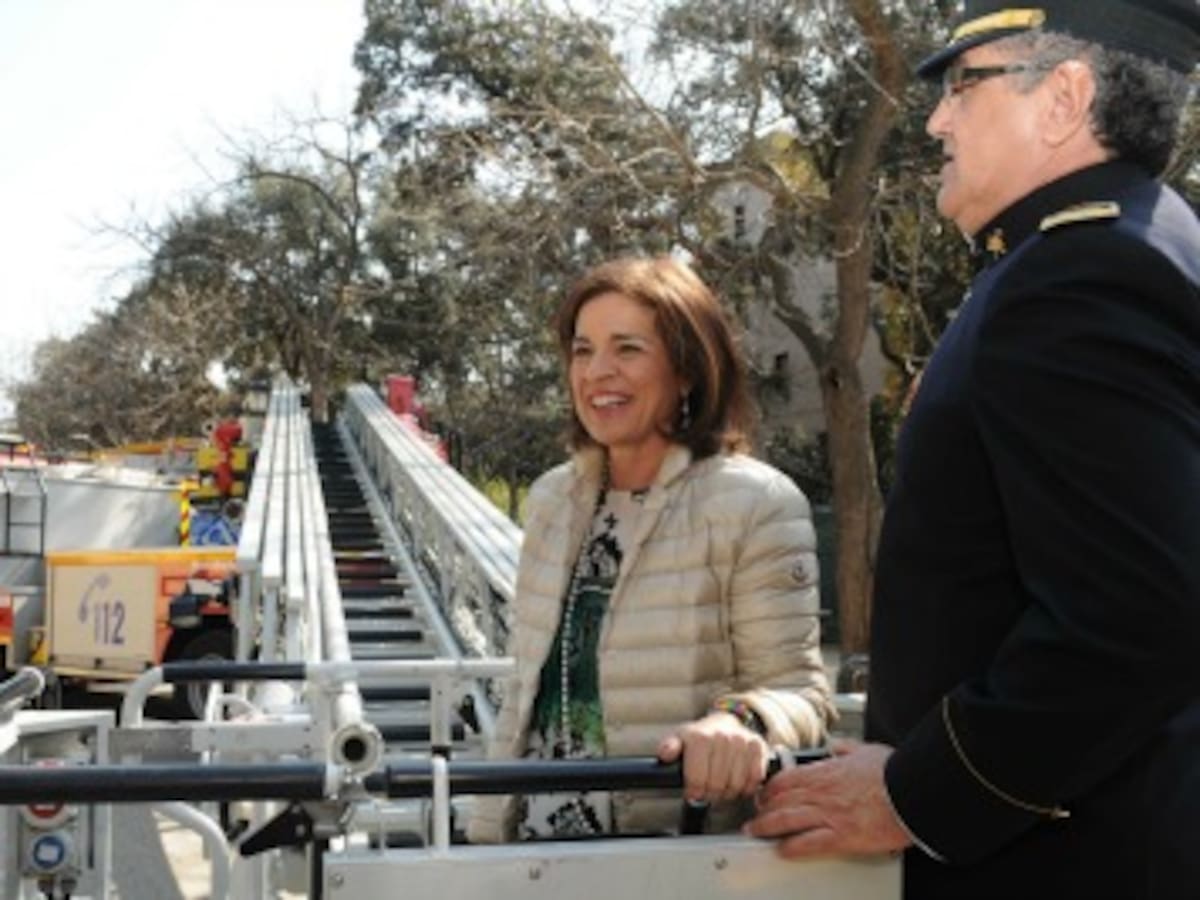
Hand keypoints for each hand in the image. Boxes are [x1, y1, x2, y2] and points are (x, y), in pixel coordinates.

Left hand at [657, 711, 769, 802]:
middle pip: (716, 785)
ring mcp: (742, 741)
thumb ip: (670, 747)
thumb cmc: (701, 737)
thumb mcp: (680, 739)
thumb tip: (665, 754)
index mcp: (700, 736)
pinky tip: (737, 782)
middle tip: (707, 793)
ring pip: (735, 785)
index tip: (693, 794)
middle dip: (710, 795)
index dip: (694, 792)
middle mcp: (722, 737)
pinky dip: (746, 787)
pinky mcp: (758, 747)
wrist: (725, 723)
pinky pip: (754, 779)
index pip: (697, 779)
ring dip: (728, 793)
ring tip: (721, 788)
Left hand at [745, 740, 911, 857]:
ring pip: (786, 820)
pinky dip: (792, 848)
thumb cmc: (893, 773)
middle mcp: (822, 792)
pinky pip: (808, 843)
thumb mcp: (867, 750)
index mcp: (826, 771)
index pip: (786, 778)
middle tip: (754, 815)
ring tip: (756, 833)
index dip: (770, 788)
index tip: (764, 793)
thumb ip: (847, 748)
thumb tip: (837, 746)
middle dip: (762, 808)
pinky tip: (782, 850)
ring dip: (766, 827)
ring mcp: (829, 814)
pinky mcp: (841, 836)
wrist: (912, 793)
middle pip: (780, 799)